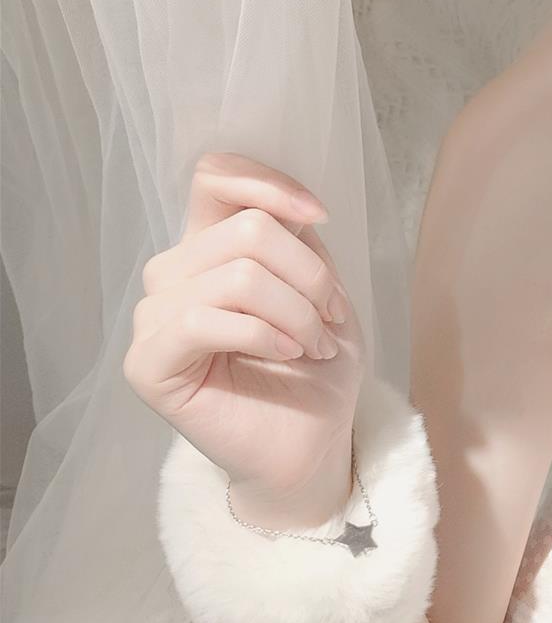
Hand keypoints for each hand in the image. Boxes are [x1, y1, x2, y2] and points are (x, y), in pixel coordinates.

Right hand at [124, 151, 365, 502]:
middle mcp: (174, 274)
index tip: (319, 217)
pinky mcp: (148, 362)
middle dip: (309, 276)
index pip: (215, 177)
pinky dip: (263, 335)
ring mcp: (154, 318)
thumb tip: (288, 212)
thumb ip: (297, 242)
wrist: (310, 445)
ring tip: (315, 346)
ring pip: (237, 276)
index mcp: (209, 247)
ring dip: (296, 313)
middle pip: (247, 230)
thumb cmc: (315, 370)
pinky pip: (203, 320)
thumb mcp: (321, 290)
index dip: (269, 185)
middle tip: (332, 320)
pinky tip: (287, 356)